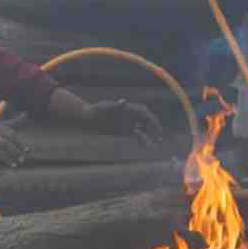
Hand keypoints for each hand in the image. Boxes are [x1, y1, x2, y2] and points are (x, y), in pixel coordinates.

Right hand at [0, 116, 30, 174]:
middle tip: (22, 160)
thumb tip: (26, 114)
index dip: (21, 144)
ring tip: (14, 165)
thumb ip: (14, 122)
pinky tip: (1, 173)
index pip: (12, 136)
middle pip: (5, 145)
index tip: (28, 151)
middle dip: (15, 153)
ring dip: (7, 160)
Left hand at [47, 89, 163, 144]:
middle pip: (147, 121)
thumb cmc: (95, 110)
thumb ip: (114, 105)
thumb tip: (123, 102)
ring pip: (144, 129)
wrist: (88, 118)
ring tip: (156, 145)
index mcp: (128, 108)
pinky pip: (138, 136)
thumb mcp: (103, 107)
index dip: (151, 118)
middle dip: (154, 127)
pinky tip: (148, 146)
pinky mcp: (125, 131)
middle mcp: (130, 115)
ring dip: (151, 136)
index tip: (156, 126)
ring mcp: (128, 123)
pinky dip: (144, 141)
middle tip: (159, 136)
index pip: (144, 112)